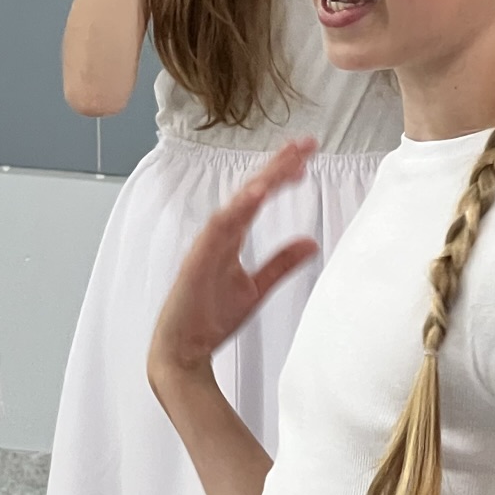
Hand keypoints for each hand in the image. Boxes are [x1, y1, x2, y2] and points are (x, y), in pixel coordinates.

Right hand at [149, 141, 319, 381]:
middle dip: (277, 165)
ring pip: (236, 204)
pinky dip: (236, 210)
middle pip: (249, 191)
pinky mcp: (197, 262)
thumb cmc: (210, 318)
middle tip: (305, 144)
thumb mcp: (256, 288)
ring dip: (260, 181)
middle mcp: (218, 235)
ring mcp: (206, 246)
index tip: (306, 154)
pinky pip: (218, 230)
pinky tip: (256, 195)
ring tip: (287, 161)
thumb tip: (310, 243)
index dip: (281, 173)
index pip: (258, 196)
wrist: (184, 350)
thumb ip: (281, 263)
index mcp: (230, 237)